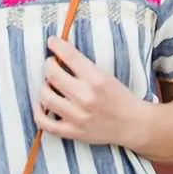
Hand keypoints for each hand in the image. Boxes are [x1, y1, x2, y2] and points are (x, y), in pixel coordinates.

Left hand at [36, 37, 154, 150]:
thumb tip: (61, 55)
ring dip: (44, 86)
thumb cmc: (120, 97)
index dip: (56, 45)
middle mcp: (86, 97)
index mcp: (97, 79)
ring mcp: (78, 116)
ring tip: (49, 83)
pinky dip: (38, 112)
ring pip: (46, 97)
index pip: (69, 56)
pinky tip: (41, 104)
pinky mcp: (73, 132)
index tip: (52, 41)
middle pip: (52, 75)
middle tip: (51, 63)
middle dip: (48, 65)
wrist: (133, 124)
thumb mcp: (107, 75)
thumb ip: (84, 67)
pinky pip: (45, 123)